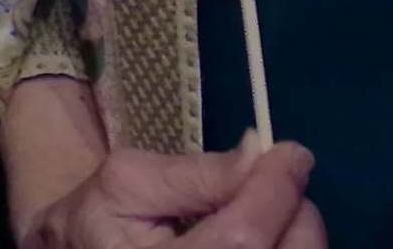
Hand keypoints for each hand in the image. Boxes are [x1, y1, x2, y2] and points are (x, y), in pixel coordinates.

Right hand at [19, 140, 323, 248]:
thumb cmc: (98, 218)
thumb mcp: (128, 180)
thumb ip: (194, 173)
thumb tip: (259, 153)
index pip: (241, 239)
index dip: (274, 191)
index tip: (292, 153)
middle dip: (293, 210)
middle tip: (278, 179)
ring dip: (295, 232)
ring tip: (265, 209)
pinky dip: (286, 247)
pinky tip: (263, 236)